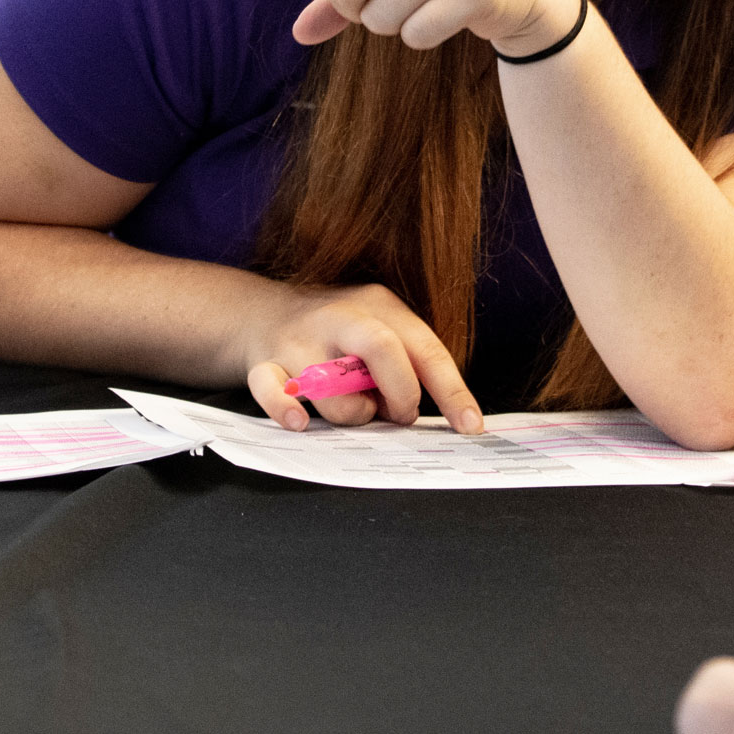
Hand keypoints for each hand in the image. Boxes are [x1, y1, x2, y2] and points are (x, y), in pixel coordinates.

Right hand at [240, 277, 484, 437]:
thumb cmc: (337, 332)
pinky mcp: (265, 362)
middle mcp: (341, 318)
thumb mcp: (378, 330)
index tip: (471, 426)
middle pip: (383, 348)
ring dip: (349, 414)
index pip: (426, 348)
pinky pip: (271, 389)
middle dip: (401, 391)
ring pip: (331, 388)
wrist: (263, 312)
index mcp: (380, 307)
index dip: (452, 390)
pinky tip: (300, 422)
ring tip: (351, 408)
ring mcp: (301, 339)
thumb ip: (404, 365)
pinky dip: (285, 409)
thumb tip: (423, 415)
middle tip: (401, 414)